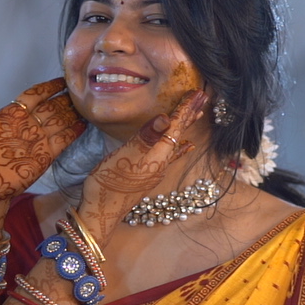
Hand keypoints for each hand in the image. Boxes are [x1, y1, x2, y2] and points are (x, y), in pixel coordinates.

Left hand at [0, 73, 85, 233]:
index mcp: (8, 116)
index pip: (33, 96)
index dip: (47, 87)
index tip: (62, 79)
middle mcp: (26, 126)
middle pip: (50, 107)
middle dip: (64, 98)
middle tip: (81, 88)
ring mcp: (37, 141)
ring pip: (59, 120)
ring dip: (72, 111)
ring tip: (86, 101)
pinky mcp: (45, 156)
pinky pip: (63, 140)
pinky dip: (74, 131)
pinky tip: (84, 122)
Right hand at [77, 91, 206, 243]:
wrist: (101, 212)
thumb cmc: (109, 182)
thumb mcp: (124, 155)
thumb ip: (145, 136)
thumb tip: (165, 118)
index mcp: (157, 153)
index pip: (175, 126)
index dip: (184, 108)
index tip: (197, 92)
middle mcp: (161, 161)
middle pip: (179, 132)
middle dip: (190, 114)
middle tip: (203, 97)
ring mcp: (156, 169)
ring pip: (176, 141)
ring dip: (185, 126)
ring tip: (198, 113)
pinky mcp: (148, 175)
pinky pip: (171, 155)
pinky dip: (180, 147)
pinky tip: (187, 147)